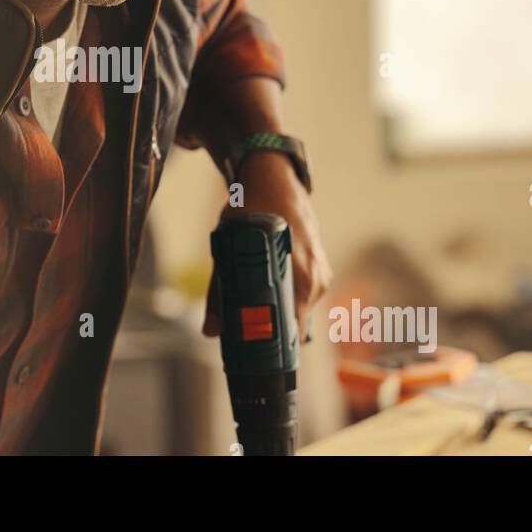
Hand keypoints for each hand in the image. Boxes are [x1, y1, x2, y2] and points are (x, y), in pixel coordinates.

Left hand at [202, 151, 331, 340]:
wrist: (273, 177)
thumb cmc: (251, 209)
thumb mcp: (228, 247)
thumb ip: (220, 292)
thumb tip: (211, 332)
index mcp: (300, 276)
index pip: (294, 329)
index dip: (274, 346)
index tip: (255, 354)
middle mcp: (316, 277)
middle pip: (296, 323)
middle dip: (271, 330)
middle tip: (244, 328)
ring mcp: (321, 272)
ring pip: (299, 309)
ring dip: (278, 310)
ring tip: (253, 301)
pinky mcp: (319, 268)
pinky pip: (303, 294)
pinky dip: (286, 295)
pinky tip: (267, 284)